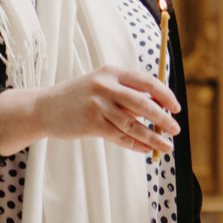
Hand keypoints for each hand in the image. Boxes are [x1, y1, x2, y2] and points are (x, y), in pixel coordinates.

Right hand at [0, 66, 178, 157]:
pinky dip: (136, 144)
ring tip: (167, 146)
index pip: (147, 82)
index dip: (165, 95)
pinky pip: (120, 137)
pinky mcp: (91, 123)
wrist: (45, 107)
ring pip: (133, 125)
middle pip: (143, 104)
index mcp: (112, 72)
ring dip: (153, 137)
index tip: (176, 108)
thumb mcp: (101, 84)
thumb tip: (158, 108)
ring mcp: (98, 104)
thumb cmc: (79, 97)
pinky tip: (147, 149)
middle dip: (163, 119)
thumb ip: (126, 92)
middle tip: (175, 129)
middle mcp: (106, 86)